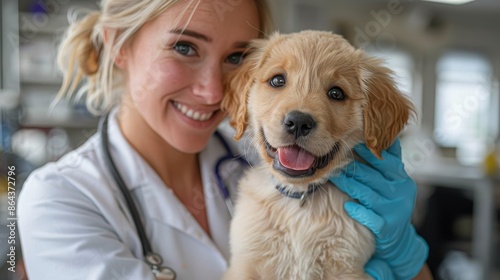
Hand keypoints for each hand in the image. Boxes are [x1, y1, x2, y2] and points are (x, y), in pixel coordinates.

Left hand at [330, 139, 428, 278]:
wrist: (399, 239)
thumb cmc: (390, 203)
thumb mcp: (395, 181)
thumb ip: (389, 161)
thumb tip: (385, 134)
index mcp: (402, 178)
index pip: (386, 161)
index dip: (370, 151)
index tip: (353, 141)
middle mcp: (400, 192)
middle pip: (373, 176)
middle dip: (354, 167)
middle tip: (335, 158)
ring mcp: (394, 210)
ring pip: (368, 194)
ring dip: (350, 185)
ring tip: (335, 176)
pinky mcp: (387, 227)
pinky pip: (370, 217)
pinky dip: (358, 211)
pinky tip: (348, 206)